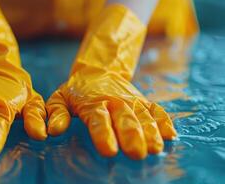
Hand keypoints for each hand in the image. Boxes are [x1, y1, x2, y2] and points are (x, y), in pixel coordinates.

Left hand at [46, 71, 176, 158]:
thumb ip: (56, 113)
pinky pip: (156, 110)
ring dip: (150, 132)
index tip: (109, 150)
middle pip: (124, 119)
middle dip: (131, 136)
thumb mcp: (60, 98)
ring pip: (143, 116)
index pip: (98, 119)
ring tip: (155, 148)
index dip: (103, 134)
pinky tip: (171, 135)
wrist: (97, 71)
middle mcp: (115, 102)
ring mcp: (132, 101)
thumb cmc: (76, 91)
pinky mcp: (143, 101)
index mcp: (93, 103)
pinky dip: (164, 121)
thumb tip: (54, 131)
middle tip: (136, 153)